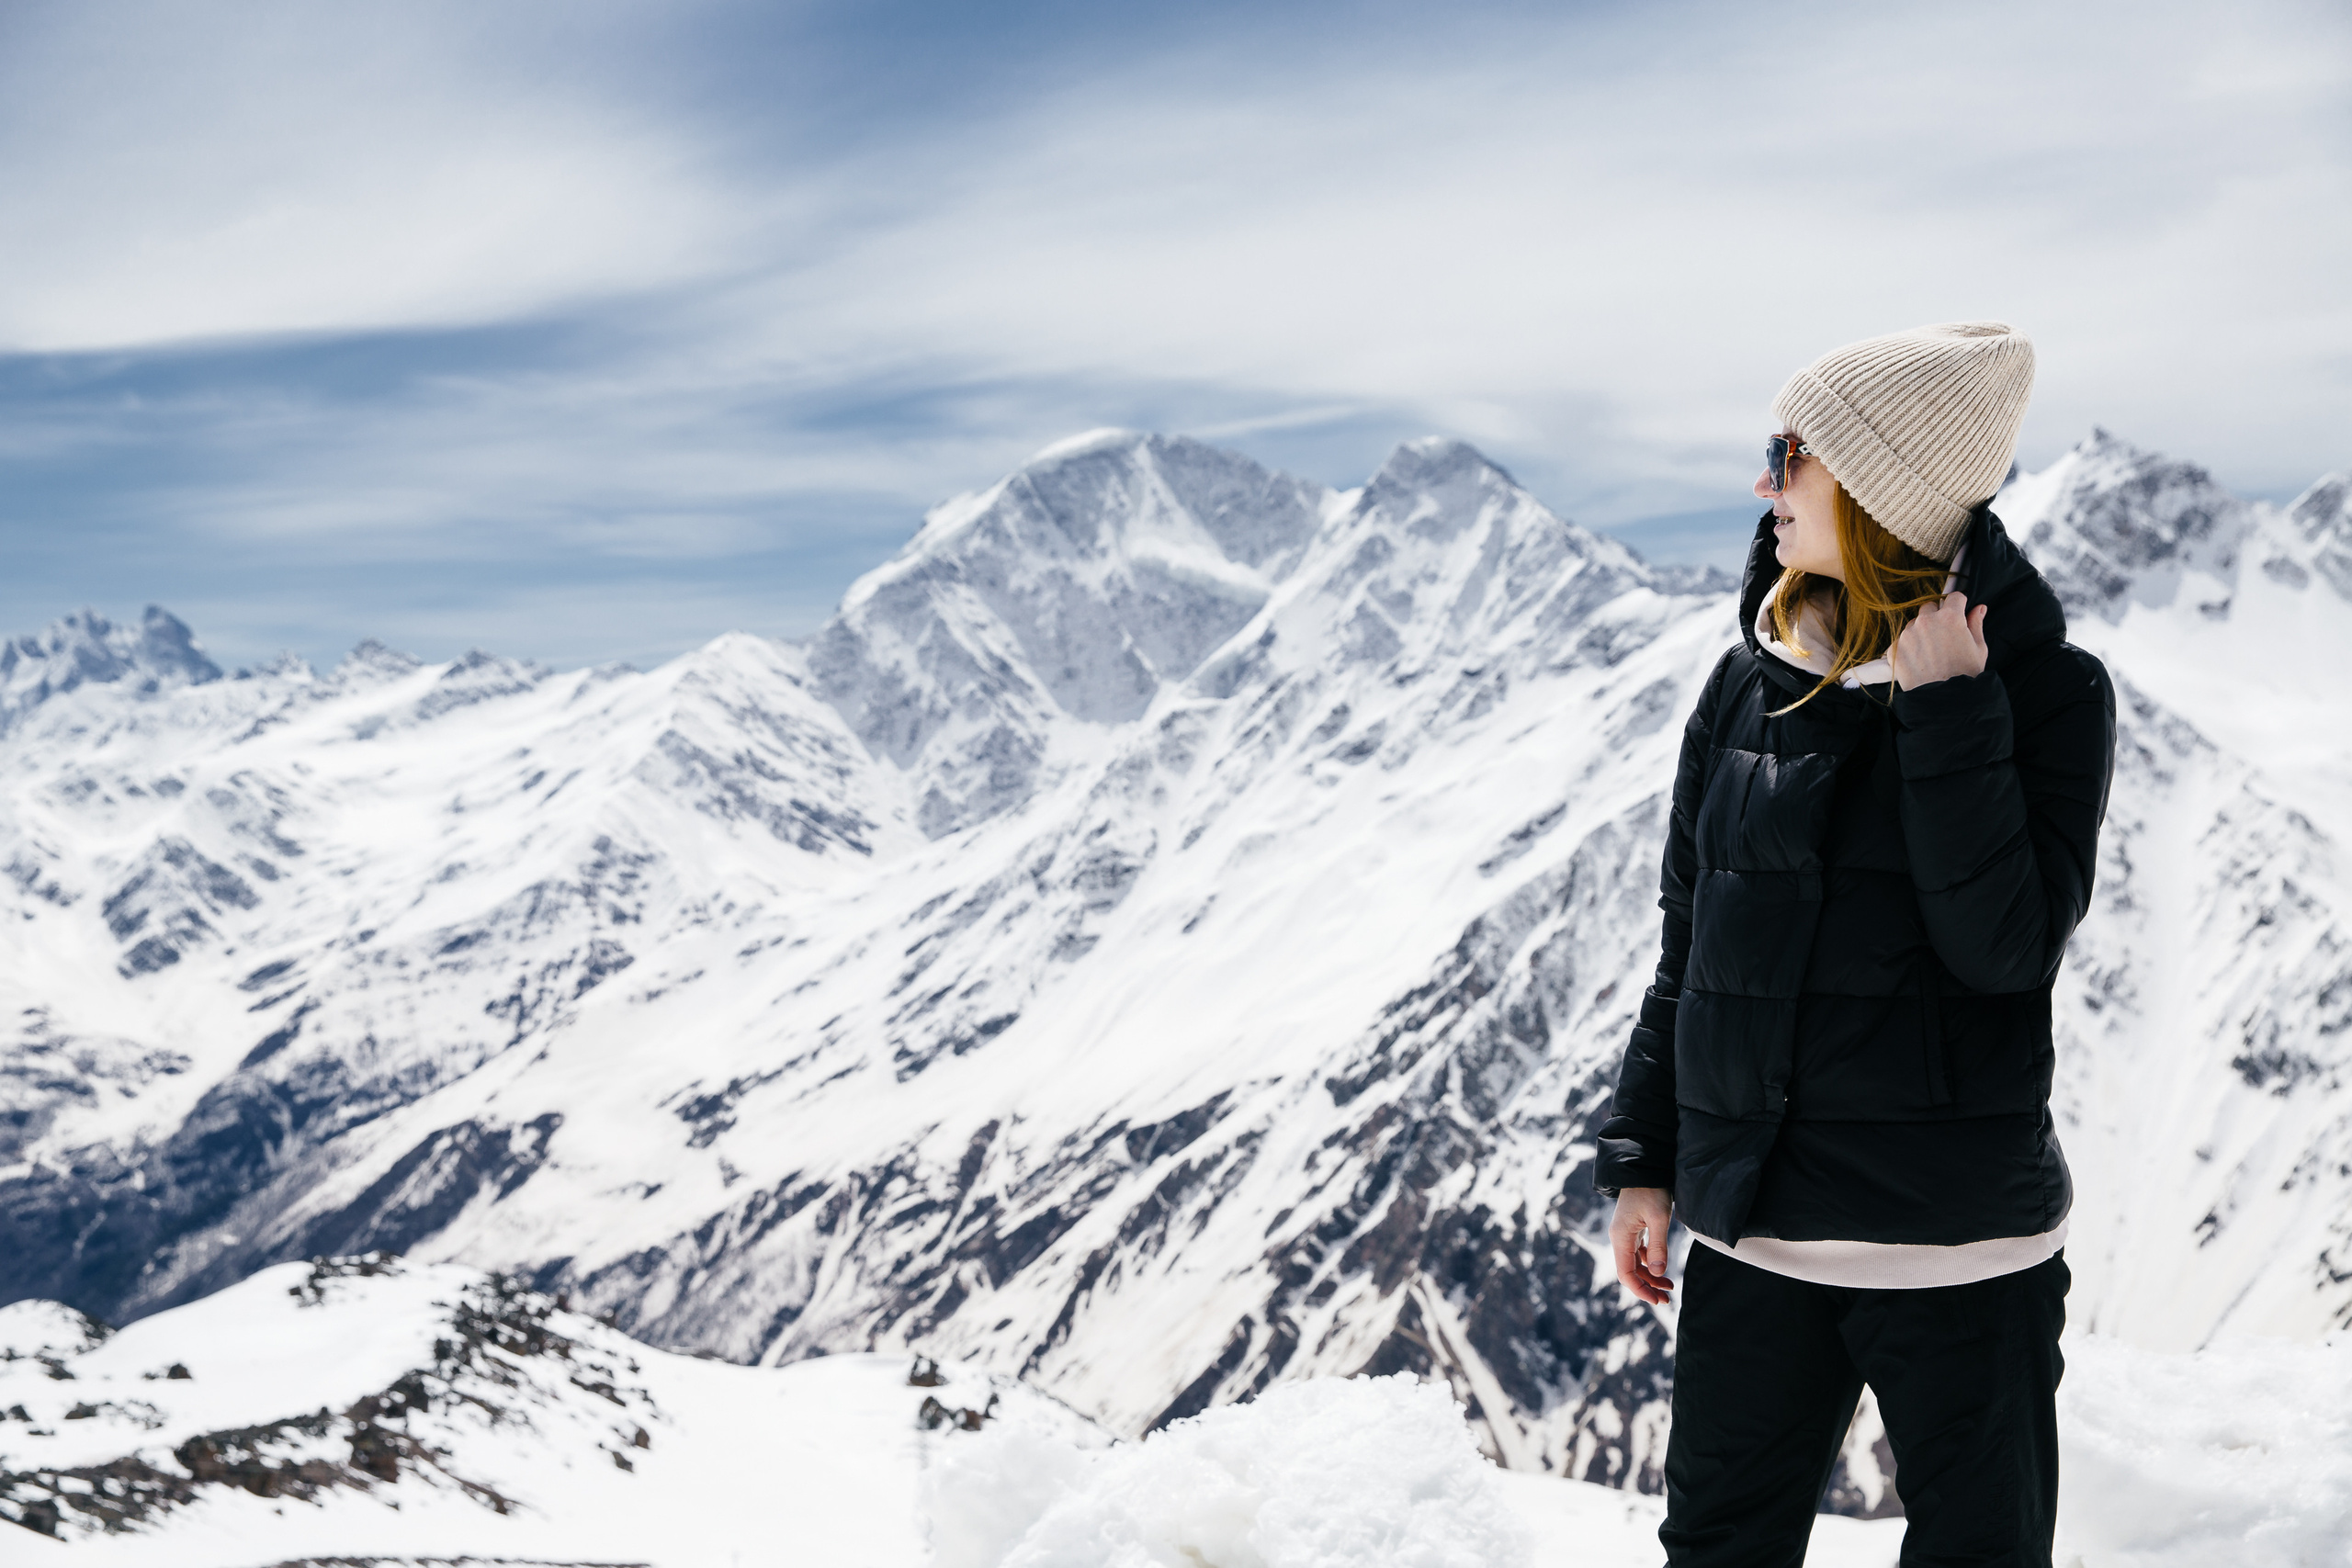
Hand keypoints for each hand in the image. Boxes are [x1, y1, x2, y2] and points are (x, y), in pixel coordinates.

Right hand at [1609, 1187, 1674, 1304]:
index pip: (1625, 1273)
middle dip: (1647, 1287)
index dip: (1640, 1290)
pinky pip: (1639, 1254)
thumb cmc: (1651, 1190)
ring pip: (1635, 1264)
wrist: (1645, 1169)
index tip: (1657, 1300)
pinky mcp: (1634, 1230)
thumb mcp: (1659, 1218)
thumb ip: (1659, 1246)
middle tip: (1667, 1299)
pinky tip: (1663, 1270)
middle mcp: (1620, 1238)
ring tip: (1669, 1287)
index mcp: (1621, 1237)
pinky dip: (1651, 1265)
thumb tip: (1658, 1273)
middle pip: (1630, 1272)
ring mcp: (1626, 1234)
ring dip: (1650, 1277)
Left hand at [1891, 592, 1988, 689]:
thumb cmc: (1965, 674)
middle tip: (1944, 634)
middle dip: (1937, 616)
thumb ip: (1976, 624)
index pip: (1954, 597)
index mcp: (1950, 617)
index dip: (1958, 605)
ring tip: (1931, 651)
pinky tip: (1919, 659)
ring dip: (1921, 631)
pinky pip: (1901, 640)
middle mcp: (1926, 621)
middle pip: (1930, 607)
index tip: (1959, 611)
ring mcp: (1908, 634)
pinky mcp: (1895, 649)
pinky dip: (1909, 646)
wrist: (1943, 700)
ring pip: (1914, 623)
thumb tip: (1979, 608)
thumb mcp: (1979, 648)